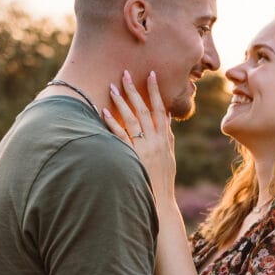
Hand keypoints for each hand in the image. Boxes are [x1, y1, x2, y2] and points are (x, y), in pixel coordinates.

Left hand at [102, 70, 176, 202]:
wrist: (160, 201)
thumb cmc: (163, 179)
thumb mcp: (170, 155)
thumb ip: (167, 134)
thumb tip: (166, 115)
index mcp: (164, 138)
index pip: (160, 109)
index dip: (155, 91)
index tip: (150, 74)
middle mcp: (154, 140)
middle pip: (144, 110)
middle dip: (135, 90)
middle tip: (125, 73)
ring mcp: (143, 148)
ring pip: (132, 119)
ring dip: (122, 102)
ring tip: (113, 87)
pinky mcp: (131, 157)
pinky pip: (120, 136)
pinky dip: (112, 122)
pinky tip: (104, 111)